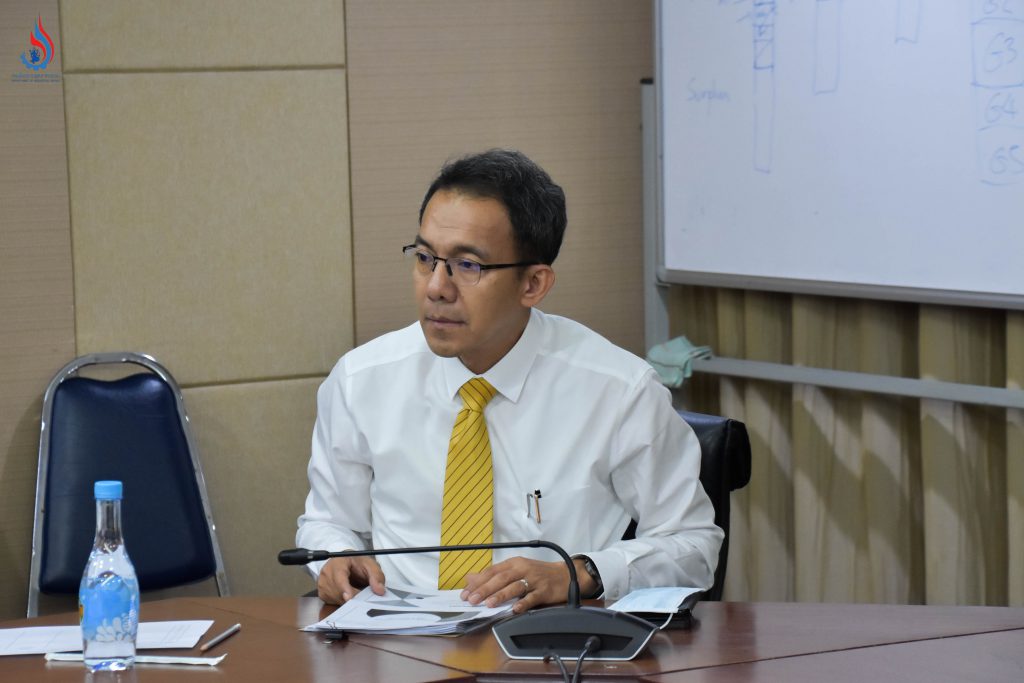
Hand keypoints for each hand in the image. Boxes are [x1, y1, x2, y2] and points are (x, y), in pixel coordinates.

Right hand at [317, 556, 385, 604]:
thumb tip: (380, 590)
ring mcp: (322, 584)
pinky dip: (343, 602)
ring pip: (336, 599)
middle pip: (337, 591)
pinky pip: (333, 603)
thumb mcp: (370, 565)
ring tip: (356, 591)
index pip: (339, 576)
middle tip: (363, 598)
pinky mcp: (322, 594)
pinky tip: (349, 595)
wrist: (346, 563)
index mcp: (337, 562)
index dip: (344, 588)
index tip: (350, 598)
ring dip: (348, 600)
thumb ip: (376, 576)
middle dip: (352, 597)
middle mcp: (326, 573)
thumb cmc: (356, 563)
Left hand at [460, 556, 594, 614]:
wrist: (565, 574)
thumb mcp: (515, 570)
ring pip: (515, 587)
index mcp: (514, 563)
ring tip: (489, 604)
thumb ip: (493, 575)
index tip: (465, 593)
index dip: (478, 582)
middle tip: (472, 600)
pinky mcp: (545, 590)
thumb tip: (470, 578)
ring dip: (501, 595)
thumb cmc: (537, 574)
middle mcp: (523, 569)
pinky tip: (515, 609)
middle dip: (485, 589)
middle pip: (501, 578)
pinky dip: (524, 603)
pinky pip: (533, 597)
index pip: (492, 571)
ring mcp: (534, 579)